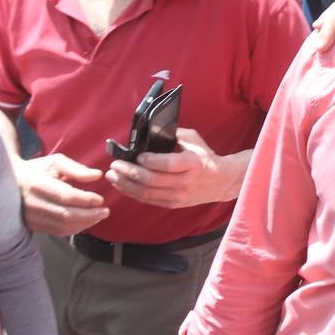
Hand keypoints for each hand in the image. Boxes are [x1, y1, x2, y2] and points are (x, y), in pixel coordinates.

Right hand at [14, 154, 108, 236]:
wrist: (11, 182)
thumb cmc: (38, 170)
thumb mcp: (55, 162)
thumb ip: (76, 169)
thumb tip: (97, 175)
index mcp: (37, 184)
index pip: (66, 196)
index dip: (86, 200)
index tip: (100, 199)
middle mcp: (32, 203)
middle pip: (66, 214)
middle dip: (89, 215)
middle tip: (105, 211)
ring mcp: (31, 217)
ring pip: (62, 226)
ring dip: (85, 223)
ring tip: (98, 216)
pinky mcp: (33, 226)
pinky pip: (57, 232)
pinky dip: (75, 229)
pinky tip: (85, 222)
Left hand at [105, 128, 241, 207]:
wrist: (221, 181)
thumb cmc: (204, 157)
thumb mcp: (193, 140)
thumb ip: (173, 135)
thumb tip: (149, 131)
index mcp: (192, 163)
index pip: (167, 164)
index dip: (149, 161)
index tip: (137, 156)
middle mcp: (185, 181)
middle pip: (152, 180)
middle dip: (130, 172)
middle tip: (116, 165)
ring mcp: (179, 195)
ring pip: (146, 193)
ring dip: (126, 185)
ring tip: (113, 176)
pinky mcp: (173, 204)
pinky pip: (148, 200)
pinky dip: (132, 193)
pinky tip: (122, 184)